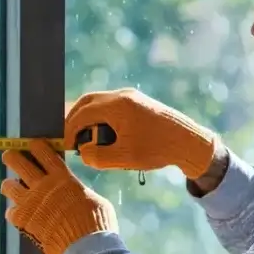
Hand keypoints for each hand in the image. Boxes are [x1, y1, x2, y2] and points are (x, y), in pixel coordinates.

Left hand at [0, 146, 116, 253]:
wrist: (87, 246)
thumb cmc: (97, 223)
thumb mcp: (93, 199)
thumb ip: (78, 191)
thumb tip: (75, 191)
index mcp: (63, 177)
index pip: (44, 153)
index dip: (36, 146)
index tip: (32, 144)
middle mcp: (43, 185)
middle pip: (18, 163)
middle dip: (12, 157)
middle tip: (9, 157)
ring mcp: (31, 202)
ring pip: (8, 185)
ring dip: (9, 185)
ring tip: (10, 186)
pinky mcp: (24, 220)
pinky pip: (10, 211)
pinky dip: (14, 212)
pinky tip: (18, 214)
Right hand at [64, 88, 220, 179]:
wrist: (189, 141)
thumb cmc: (157, 150)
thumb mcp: (124, 158)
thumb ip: (97, 156)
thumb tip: (83, 151)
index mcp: (118, 105)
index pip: (82, 113)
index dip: (69, 130)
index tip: (65, 145)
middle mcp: (123, 96)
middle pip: (88, 102)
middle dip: (74, 119)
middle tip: (68, 138)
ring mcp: (132, 97)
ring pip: (99, 102)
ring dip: (88, 118)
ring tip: (86, 139)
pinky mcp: (138, 102)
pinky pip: (111, 106)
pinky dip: (101, 118)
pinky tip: (103, 135)